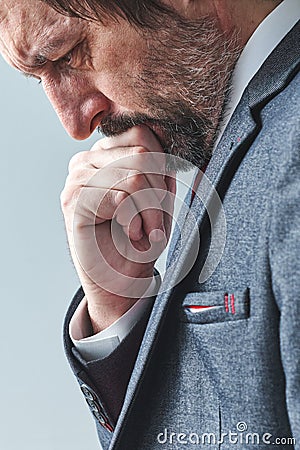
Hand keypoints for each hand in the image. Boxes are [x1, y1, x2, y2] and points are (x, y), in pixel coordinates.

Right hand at [61, 125, 175, 331]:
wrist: (122, 278)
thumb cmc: (140, 237)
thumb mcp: (159, 195)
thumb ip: (161, 165)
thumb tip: (166, 133)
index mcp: (105, 153)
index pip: (144, 134)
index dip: (163, 167)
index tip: (160, 198)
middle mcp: (86, 160)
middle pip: (143, 154)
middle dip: (158, 193)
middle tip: (152, 221)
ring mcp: (76, 179)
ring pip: (135, 176)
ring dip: (148, 210)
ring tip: (139, 228)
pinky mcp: (73, 201)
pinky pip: (122, 196)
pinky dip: (135, 219)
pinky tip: (127, 232)